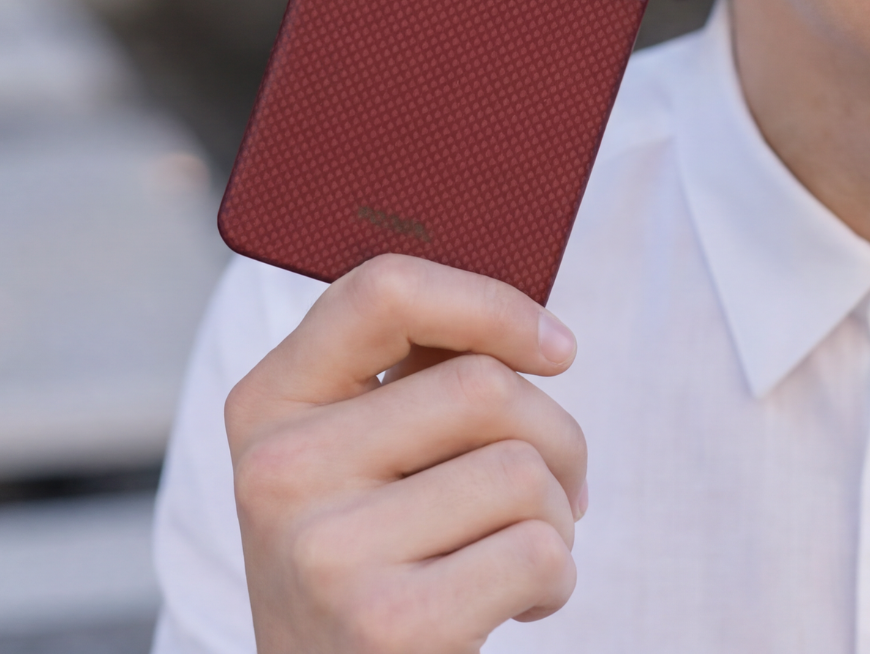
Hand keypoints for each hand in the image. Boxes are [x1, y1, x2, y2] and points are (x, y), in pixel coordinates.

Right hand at [225, 254, 586, 653]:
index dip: (489, 304)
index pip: (384, 291)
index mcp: (269, 400)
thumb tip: (522, 321)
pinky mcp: (384, 625)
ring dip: (556, 513)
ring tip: (522, 547)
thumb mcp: (351, 452)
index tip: (554, 346)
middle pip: (482, 386)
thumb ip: (411, 374)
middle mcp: (280, 469)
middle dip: (555, 435)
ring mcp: (325, 550)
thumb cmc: (369, 553)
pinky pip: (535, 552)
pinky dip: (556, 576)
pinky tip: (516, 601)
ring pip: (520, 469)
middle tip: (558, 481)